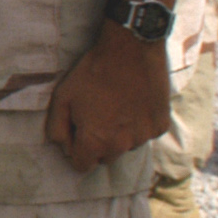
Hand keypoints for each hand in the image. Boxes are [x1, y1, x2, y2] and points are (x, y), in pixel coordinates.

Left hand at [45, 21, 171, 171]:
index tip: (76, 134)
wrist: (130, 51)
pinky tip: (134, 103)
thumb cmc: (92, 74)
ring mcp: (144, 137)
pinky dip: (139, 124)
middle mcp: (122, 146)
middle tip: (95, 116)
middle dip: (97, 143)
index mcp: (96, 142)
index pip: (82, 165)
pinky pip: (145, 133)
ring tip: (115, 106)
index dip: (75, 150)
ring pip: (126, 145)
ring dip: (120, 134)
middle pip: (105, 157)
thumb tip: (62, 147)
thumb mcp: (62, 97)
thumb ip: (57, 128)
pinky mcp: (161, 126)